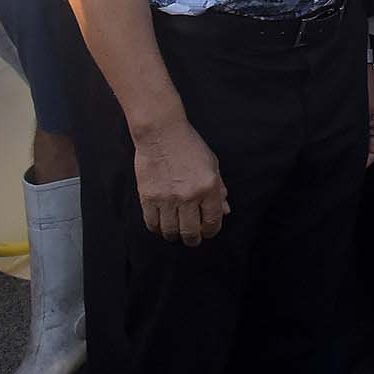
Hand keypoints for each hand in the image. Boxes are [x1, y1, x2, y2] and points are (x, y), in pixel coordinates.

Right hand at [131, 117, 225, 244]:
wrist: (161, 133)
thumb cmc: (189, 146)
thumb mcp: (212, 165)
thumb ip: (219, 190)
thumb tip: (225, 210)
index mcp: (208, 187)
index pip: (212, 221)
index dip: (211, 231)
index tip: (207, 232)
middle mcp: (189, 195)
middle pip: (191, 232)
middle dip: (193, 240)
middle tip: (192, 239)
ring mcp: (168, 198)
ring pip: (171, 231)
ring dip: (175, 236)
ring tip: (176, 233)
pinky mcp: (149, 197)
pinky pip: (152, 223)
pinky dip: (158, 229)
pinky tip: (162, 226)